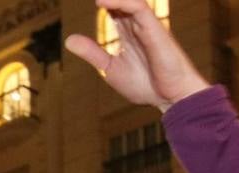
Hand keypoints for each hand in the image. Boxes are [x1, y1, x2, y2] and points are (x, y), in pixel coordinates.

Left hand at [65, 0, 209, 111]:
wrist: (170, 98)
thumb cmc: (146, 85)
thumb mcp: (110, 68)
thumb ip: (92, 52)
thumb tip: (69, 39)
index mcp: (127, 33)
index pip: (112, 9)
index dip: (101, 1)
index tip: (89, 0)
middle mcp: (137, 25)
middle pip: (120, 0)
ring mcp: (146, 25)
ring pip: (129, 0)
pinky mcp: (155, 28)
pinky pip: (139, 7)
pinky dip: (121, 2)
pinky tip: (101, 1)